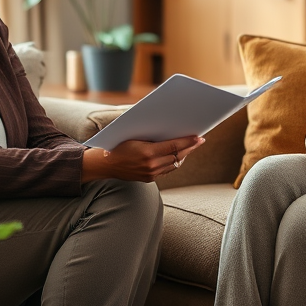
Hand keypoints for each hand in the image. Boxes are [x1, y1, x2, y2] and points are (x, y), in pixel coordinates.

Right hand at [82, 135, 204, 182]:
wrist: (106, 164)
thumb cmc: (119, 144)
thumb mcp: (135, 135)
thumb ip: (153, 134)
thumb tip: (171, 127)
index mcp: (148, 152)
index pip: (174, 146)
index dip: (188, 141)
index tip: (199, 136)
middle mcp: (151, 165)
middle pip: (177, 155)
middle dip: (190, 147)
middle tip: (200, 140)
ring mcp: (150, 174)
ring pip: (174, 164)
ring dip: (184, 155)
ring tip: (192, 147)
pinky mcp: (149, 178)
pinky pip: (167, 170)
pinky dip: (174, 162)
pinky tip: (179, 155)